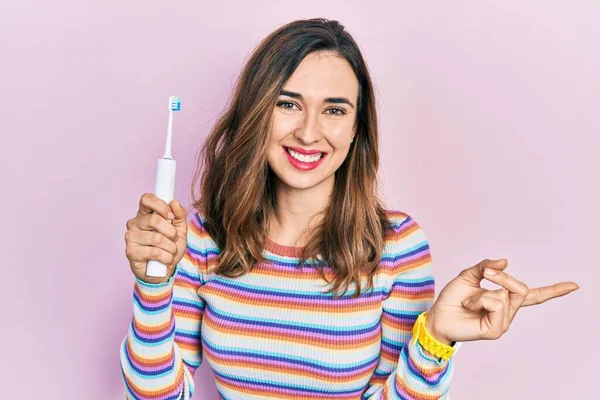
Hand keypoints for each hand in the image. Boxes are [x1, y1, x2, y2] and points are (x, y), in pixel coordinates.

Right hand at [124, 193, 187, 283]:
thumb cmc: (169, 247)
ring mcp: (130, 237)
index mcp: (145, 214)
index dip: (160, 206)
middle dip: (171, 232)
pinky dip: (166, 257)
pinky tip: (165, 260)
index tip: (171, 216)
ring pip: (156, 238)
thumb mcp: (180, 230)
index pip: (146, 199)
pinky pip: (154, 252)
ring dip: (170, 247)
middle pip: (154, 219)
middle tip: (174, 239)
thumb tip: (174, 202)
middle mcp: (135, 223)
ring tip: (171, 252)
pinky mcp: (130, 252)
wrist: (164, 271)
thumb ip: (179, 215)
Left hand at [425, 259, 578, 343]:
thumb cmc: (452, 298)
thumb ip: (486, 267)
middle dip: (501, 277)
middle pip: (521, 288)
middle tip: (485, 275)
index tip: (575, 285)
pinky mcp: (495, 331)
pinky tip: (470, 306)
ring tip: (469, 301)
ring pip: (506, 296)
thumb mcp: (468, 275)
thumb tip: (505, 262)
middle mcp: (508, 311)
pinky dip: (479, 300)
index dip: (555, 290)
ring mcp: (503, 322)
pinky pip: (496, 304)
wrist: (438, 315)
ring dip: (482, 292)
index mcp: (505, 299)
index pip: (535, 295)